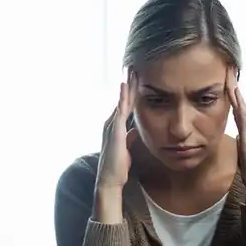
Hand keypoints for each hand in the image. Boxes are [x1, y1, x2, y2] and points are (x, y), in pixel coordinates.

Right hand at [96, 73, 138, 190]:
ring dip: (126, 85)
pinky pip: (120, 109)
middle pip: (122, 99)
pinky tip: (125, 85)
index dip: (130, 92)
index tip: (135, 79)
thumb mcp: (126, 148)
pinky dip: (123, 97)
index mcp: (116, 127)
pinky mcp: (115, 129)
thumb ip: (129, 137)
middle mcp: (112, 123)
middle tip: (132, 67)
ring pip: (121, 101)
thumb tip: (134, 130)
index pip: (125, 105)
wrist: (110, 179)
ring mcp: (112, 125)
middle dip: (128, 83)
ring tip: (130, 70)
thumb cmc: (118, 166)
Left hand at [226, 68, 245, 201]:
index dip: (231, 93)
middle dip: (233, 83)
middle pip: (239, 99)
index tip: (225, 79)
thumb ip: (241, 142)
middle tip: (228, 67)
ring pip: (240, 100)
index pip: (237, 106)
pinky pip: (240, 108)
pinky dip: (236, 97)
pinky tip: (231, 87)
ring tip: (228, 71)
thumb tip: (236, 137)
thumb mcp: (243, 151)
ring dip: (234, 86)